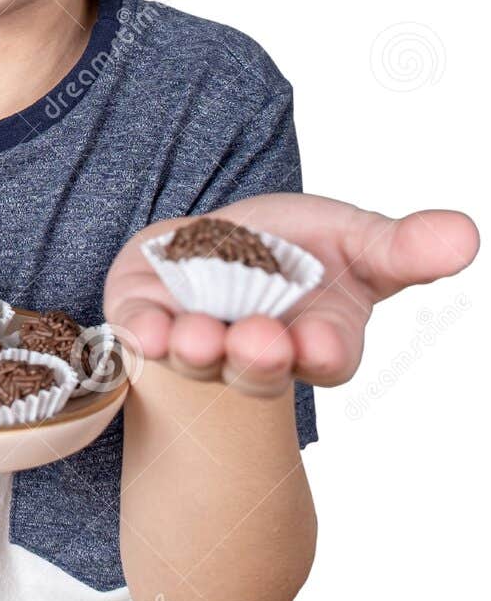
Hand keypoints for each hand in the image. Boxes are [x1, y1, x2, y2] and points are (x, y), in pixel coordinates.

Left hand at [105, 194, 477, 397]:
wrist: (217, 249)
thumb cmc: (297, 252)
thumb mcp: (357, 241)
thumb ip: (405, 247)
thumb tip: (466, 233)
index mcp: (315, 341)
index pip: (325, 356)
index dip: (323, 351)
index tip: (319, 344)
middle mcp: (254, 353)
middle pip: (258, 366)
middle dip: (257, 356)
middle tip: (258, 344)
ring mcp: (197, 340)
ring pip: (197, 355)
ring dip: (196, 349)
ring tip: (196, 339)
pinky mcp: (146, 318)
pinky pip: (141, 332)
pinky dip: (143, 332)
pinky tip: (146, 329)